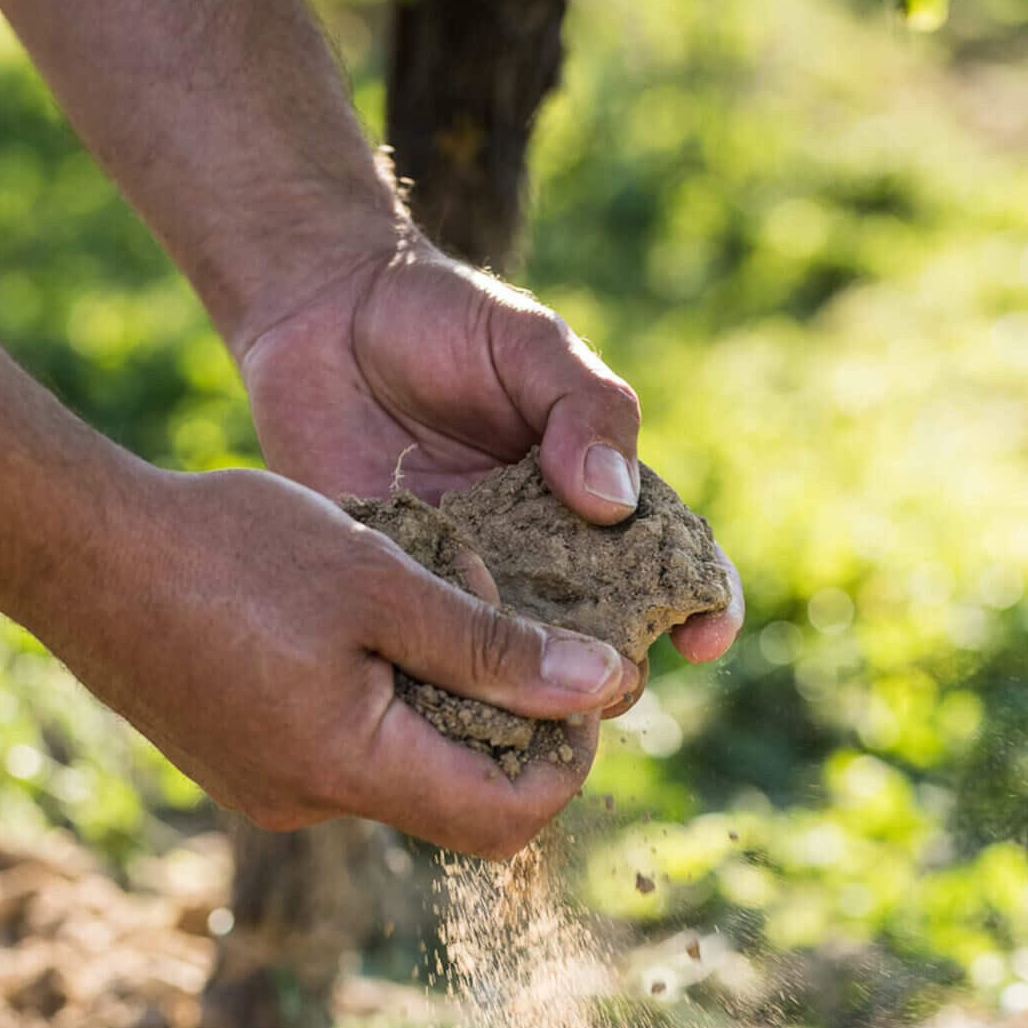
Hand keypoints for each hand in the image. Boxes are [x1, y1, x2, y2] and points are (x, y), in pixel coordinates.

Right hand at [23, 451, 639, 858]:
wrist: (72, 545)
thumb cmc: (228, 548)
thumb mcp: (382, 580)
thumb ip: (494, 644)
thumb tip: (601, 688)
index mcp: (352, 770)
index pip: (505, 820)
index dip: (564, 761)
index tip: (580, 678)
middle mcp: (309, 804)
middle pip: (456, 798)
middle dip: (506, 718)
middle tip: (510, 614)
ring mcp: (265, 787)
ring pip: (399, 764)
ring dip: (439, 692)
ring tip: (429, 589)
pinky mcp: (237, 759)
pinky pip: (341, 745)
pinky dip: (379, 691)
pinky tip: (362, 609)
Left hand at [238, 228, 744, 673]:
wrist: (322, 315)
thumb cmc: (443, 320)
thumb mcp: (530, 343)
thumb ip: (585, 408)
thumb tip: (615, 504)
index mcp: (599, 498)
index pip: (674, 564)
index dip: (705, 606)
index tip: (705, 636)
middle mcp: (544, 554)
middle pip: (603, 636)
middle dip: (616, 673)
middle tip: (607, 684)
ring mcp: (471, 580)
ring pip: (518, 664)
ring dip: (532, 696)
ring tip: (535, 713)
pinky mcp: (398, 590)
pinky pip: (429, 649)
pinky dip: (443, 681)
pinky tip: (447, 700)